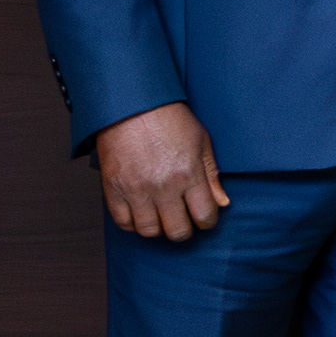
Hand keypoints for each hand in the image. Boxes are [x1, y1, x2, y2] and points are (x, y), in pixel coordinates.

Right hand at [93, 102, 227, 240]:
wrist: (131, 105)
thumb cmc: (169, 120)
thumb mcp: (201, 142)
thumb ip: (212, 175)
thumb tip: (222, 203)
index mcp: (188, 174)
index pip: (205, 216)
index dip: (208, 221)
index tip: (205, 217)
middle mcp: (163, 186)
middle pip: (178, 231)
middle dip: (185, 230)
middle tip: (184, 220)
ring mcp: (136, 189)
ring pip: (149, 231)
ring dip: (158, 228)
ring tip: (162, 216)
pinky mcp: (113, 189)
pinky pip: (123, 222)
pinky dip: (133, 223)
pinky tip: (141, 212)